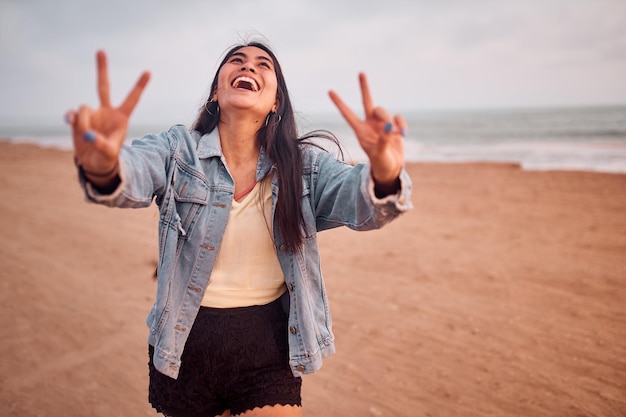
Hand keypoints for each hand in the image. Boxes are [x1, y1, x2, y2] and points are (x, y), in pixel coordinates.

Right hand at [65, 50, 149, 178]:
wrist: (94, 162)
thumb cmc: (107, 158)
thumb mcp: (109, 154)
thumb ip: (100, 144)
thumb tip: (87, 134)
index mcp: (121, 117)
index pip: (132, 99)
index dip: (139, 86)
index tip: (148, 71)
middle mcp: (106, 111)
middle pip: (103, 86)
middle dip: (102, 69)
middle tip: (100, 50)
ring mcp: (92, 113)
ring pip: (84, 108)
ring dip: (83, 122)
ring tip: (87, 137)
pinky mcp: (78, 119)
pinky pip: (72, 114)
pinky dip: (70, 118)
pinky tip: (69, 122)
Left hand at [328, 73, 405, 187]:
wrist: (391, 169)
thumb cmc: (381, 164)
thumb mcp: (379, 155)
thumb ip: (383, 140)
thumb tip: (389, 126)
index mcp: (360, 131)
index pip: (348, 114)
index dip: (339, 103)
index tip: (330, 91)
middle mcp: (370, 124)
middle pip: (367, 102)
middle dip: (364, 88)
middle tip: (360, 73)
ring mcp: (382, 124)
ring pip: (384, 111)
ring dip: (389, 120)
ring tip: (394, 134)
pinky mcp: (394, 125)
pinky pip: (398, 118)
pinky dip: (401, 124)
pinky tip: (402, 134)